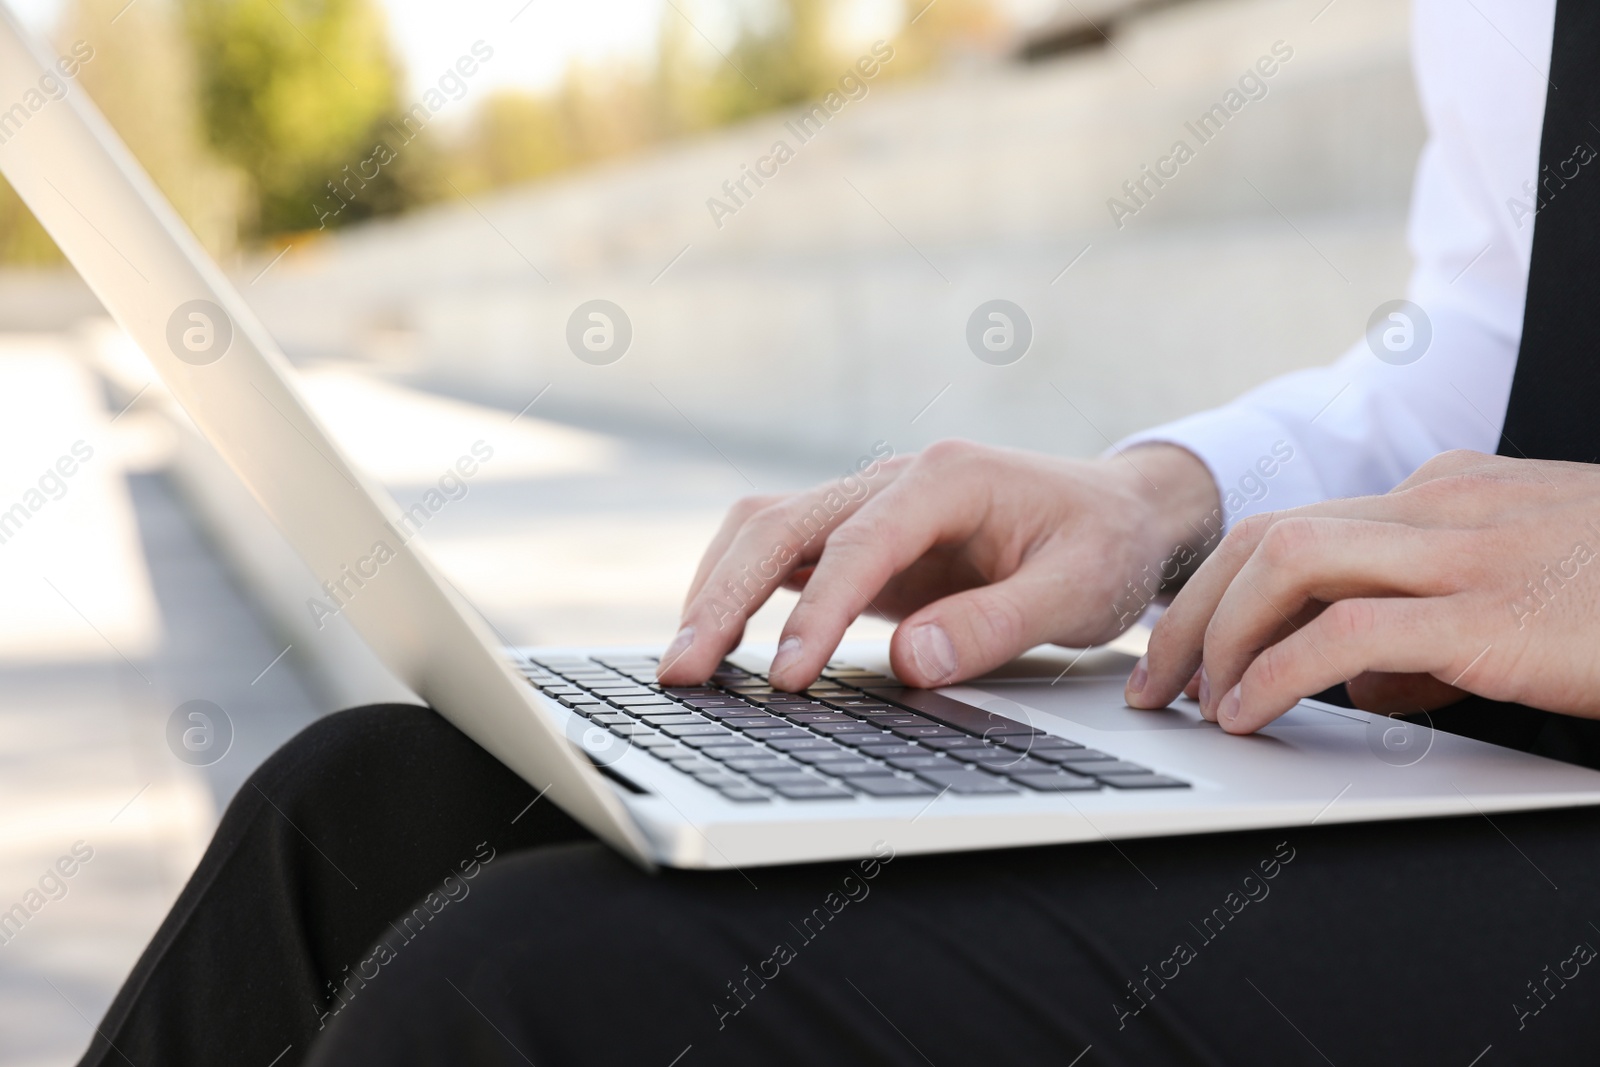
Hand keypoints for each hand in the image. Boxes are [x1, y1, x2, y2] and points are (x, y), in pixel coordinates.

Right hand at [656, 439, 1221, 690]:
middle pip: (781, 523)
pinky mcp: (860, 538)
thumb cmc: (1102, 548)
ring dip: (718, 588)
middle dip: (725, 596)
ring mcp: (869, 504)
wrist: (1118, 514)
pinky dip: (740, 590)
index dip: (817, 612)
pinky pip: (783, 553)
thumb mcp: (1075, 593)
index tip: (786, 677)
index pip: (858, 543)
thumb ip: (994, 625)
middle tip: (684, 671)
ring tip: (685, 662)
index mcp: (946, 479)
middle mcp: (892, 480)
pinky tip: (717, 639)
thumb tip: (911, 662)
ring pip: (765, 528)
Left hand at [1128, 450, 1599, 731]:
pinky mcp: (1489, 612)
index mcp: (1449, 493)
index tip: (1188, 642)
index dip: (1225, 586)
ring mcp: (1465, 550)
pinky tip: (1248, 713)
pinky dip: (1275, 672)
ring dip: (1217, 633)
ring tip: (1191, 698)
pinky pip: (1343, 635)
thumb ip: (1432, 628)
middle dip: (1192, 606)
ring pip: (1288, 562)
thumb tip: (1358, 683)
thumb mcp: (1520, 598)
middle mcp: (1444, 504)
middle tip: (1155, 677)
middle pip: (1269, 534)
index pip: (1300, 525)